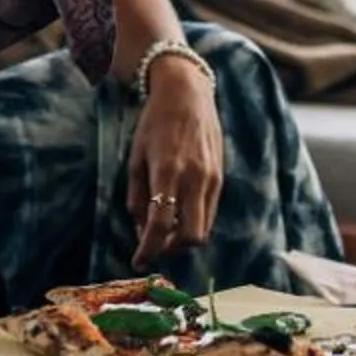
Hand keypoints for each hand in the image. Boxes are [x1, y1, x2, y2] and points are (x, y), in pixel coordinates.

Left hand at [127, 53, 224, 268]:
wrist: (188, 94)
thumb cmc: (154, 124)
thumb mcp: (135, 158)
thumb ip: (137, 198)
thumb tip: (141, 232)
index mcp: (168, 172)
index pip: (160, 225)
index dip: (148, 250)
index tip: (137, 262)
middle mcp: (195, 178)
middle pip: (191, 237)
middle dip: (171, 250)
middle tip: (153, 247)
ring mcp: (212, 179)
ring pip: (203, 228)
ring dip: (182, 238)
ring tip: (164, 229)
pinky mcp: (221, 177)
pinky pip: (209, 212)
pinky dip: (192, 221)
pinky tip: (178, 212)